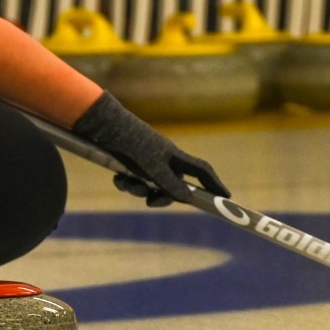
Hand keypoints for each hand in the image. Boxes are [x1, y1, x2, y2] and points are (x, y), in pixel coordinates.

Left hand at [71, 92, 230, 206]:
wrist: (103, 127)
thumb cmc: (132, 142)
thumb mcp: (152, 166)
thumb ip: (169, 183)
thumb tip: (187, 198)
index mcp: (175, 157)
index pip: (201, 172)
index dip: (214, 184)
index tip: (226, 197)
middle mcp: (163, 160)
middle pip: (172, 186)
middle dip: (160, 196)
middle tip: (150, 202)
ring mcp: (146, 162)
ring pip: (149, 187)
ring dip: (137, 189)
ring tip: (125, 182)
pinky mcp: (129, 163)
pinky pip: (133, 181)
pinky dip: (125, 183)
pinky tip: (117, 178)